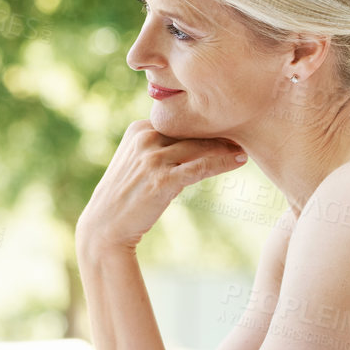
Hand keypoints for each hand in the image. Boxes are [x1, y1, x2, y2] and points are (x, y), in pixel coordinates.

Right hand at [75, 119, 246, 251]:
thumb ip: (158, 146)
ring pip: (200, 147)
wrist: (105, 226)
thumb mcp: (136, 161)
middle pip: (191, 132)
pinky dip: (223, 163)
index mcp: (138, 129)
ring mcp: (152, 158)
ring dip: (226, 148)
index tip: (227, 125)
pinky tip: (239, 162)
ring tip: (244, 149)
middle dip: (218, 133)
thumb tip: (193, 140)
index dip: (204, 125)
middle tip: (243, 134)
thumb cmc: (125, 196)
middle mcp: (144, 138)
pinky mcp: (162, 179)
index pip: (179, 123)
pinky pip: (201, 167)